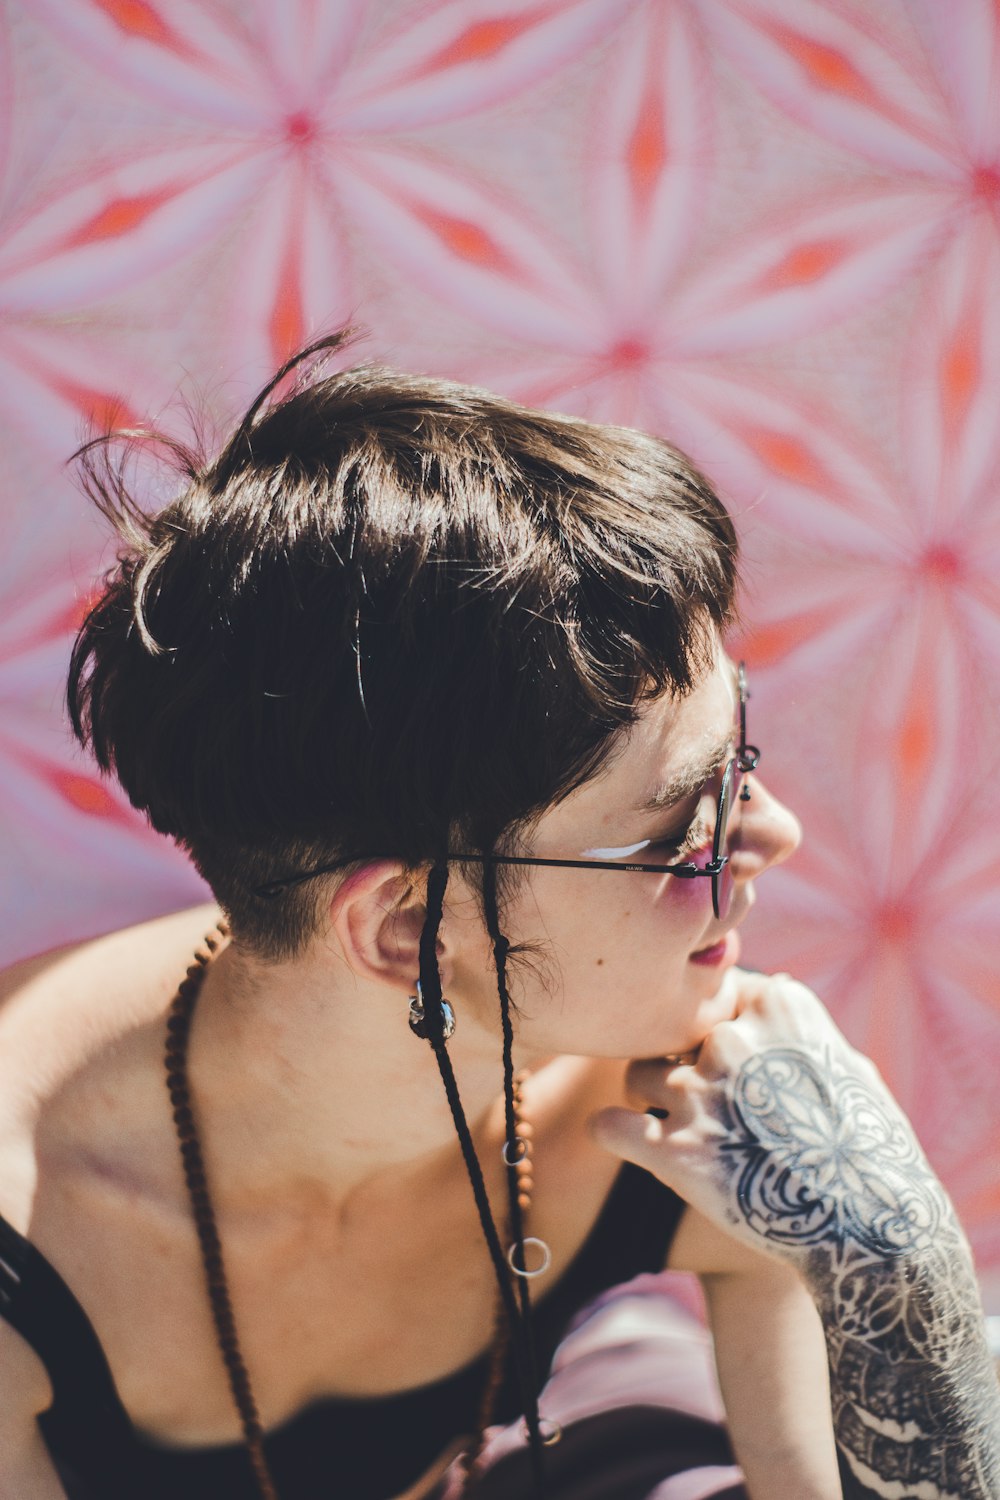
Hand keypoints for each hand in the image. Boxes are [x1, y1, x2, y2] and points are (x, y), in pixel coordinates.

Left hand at [590, 968, 947, 1276]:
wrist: (873, 1231)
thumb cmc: (870, 1150)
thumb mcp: (848, 1063)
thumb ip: (796, 1028)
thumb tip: (765, 994)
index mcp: (777, 1006)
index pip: (715, 992)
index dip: (714, 1027)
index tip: (726, 1060)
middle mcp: (733, 1040)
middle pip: (673, 1031)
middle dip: (681, 1061)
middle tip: (701, 1101)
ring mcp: (701, 1094)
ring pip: (636, 1073)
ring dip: (646, 1098)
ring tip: (674, 1127)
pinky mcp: (676, 1152)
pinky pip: (609, 1125)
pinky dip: (610, 1131)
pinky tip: (618, 1138)